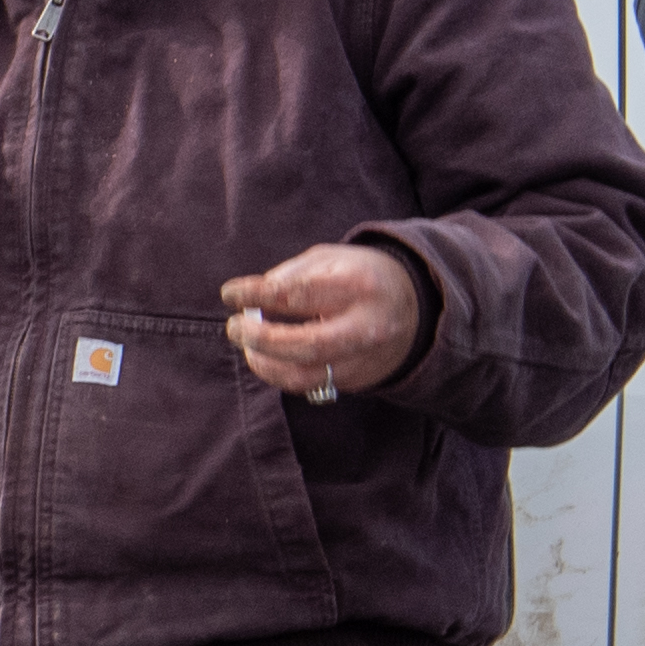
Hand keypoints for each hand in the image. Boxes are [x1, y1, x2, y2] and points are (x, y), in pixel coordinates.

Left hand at [221, 241, 421, 400]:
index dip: (256, 295)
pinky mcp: (358, 380)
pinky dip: (280, 373)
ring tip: (248, 345)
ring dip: (265, 364)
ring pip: (305, 375)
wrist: (414, 308)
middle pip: (306, 345)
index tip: (230, 293)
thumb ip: (291, 275)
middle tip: (234, 328)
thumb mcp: (330, 259)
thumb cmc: (359, 277)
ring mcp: (364, 358)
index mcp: (357, 285)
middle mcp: (365, 326)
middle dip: (261, 340)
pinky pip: (310, 385)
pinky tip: (267, 358)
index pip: (298, 293)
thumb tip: (251, 298)